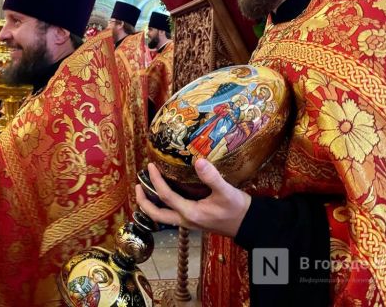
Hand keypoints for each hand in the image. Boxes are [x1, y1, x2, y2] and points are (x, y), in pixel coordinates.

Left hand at [135, 159, 251, 237]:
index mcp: (190, 213)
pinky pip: (171, 214)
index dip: (155, 181)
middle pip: (156, 215)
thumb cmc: (237, 209)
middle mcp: (186, 220)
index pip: (165, 196)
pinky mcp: (194, 220)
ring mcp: (189, 222)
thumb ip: (212, 177)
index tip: (150, 166)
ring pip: (162, 217)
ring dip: (151, 205)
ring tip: (145, 190)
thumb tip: (198, 161)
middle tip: (137, 186)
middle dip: (143, 201)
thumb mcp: (226, 191)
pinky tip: (166, 194)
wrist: (248, 224)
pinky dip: (163, 205)